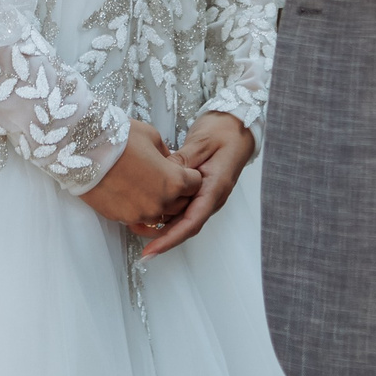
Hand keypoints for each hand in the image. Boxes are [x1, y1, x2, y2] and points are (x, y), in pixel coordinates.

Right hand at [79, 120, 202, 226]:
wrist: (84, 150)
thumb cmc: (119, 139)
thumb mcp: (153, 137)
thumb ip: (168, 155)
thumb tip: (170, 164)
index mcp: (174, 181)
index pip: (196, 184)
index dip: (190, 174)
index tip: (181, 169)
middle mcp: (161, 203)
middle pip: (182, 204)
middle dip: (179, 192)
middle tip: (165, 178)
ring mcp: (141, 214)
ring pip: (161, 216)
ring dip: (159, 204)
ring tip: (147, 187)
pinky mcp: (123, 218)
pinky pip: (140, 220)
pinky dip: (140, 210)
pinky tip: (133, 196)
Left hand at [137, 111, 255, 256]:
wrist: (237, 126)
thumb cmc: (224, 131)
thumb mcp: (201, 141)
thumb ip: (182, 162)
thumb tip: (163, 177)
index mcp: (215, 186)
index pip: (193, 221)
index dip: (171, 238)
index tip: (153, 249)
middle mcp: (212, 196)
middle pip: (187, 225)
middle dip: (163, 238)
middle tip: (140, 245)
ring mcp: (206, 195)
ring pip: (184, 218)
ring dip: (163, 227)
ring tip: (137, 227)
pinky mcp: (200, 190)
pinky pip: (183, 207)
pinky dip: (166, 213)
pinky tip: (149, 211)